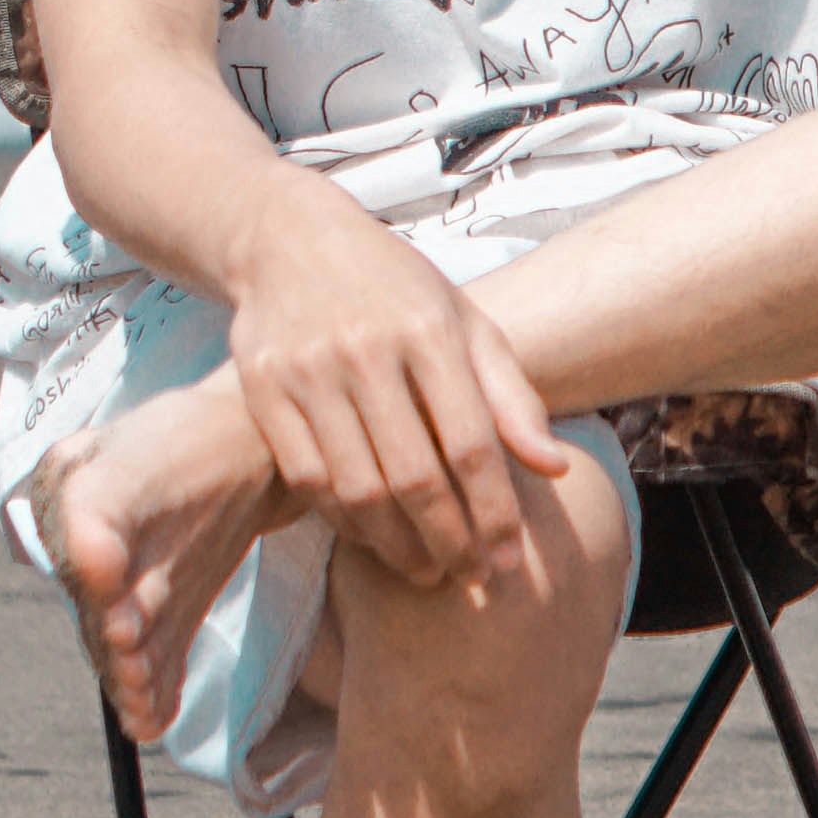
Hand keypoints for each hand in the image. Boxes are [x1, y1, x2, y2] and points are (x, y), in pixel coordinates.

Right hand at [220, 174, 576, 582]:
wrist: (289, 237)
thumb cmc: (396, 288)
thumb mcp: (465, 322)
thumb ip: (511, 397)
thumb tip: (554, 469)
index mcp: (429, 331)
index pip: (472, 445)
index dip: (494, 513)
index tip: (509, 561)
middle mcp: (368, 350)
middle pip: (415, 478)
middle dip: (449, 542)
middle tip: (470, 580)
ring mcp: (309, 369)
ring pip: (358, 488)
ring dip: (395, 546)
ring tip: (425, 571)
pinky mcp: (262, 387)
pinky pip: (306, 477)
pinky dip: (341, 519)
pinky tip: (370, 536)